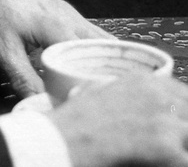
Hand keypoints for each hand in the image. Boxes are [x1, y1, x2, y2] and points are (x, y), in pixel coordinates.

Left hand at [0, 0, 110, 96]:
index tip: (88, 99)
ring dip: (100, 60)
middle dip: (105, 73)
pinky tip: (83, 65)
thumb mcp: (3, 49)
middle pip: (104, 49)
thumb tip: (39, 103)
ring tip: (95, 85)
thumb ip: (23, 78)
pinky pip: (89, 33)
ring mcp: (70, 14)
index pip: (90, 59)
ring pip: (100, 40)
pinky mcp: (65, 13)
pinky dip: (92, 50)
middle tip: (98, 96)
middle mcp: (71, 18)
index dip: (90, 81)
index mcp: (58, 27)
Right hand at [49, 74, 187, 166]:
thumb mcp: (96, 91)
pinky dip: (175, 162)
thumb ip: (120, 91)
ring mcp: (165, 120)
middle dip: (182, 131)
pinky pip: (185, 159)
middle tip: (169, 143)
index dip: (182, 113)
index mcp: (143, 80)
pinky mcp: (167, 146)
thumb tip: (132, 103)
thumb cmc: (74, 120)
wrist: (64, 138)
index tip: (178, 122)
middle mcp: (158, 95)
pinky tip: (156, 162)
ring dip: (181, 148)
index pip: (185, 95)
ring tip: (162, 154)